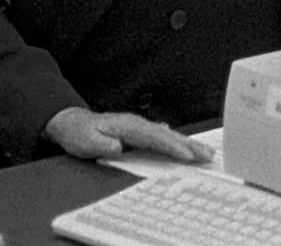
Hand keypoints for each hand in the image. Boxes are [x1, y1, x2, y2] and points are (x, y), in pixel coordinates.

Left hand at [42, 107, 213, 163]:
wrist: (72, 124)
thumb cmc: (79, 134)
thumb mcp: (85, 141)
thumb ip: (100, 144)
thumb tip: (116, 147)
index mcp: (127, 126)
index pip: (154, 137)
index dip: (172, 146)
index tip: (187, 155)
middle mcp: (136, 124)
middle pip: (167, 135)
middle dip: (189, 145)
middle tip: (208, 155)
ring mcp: (139, 127)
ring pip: (168, 135)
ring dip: (187, 144)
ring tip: (206, 153)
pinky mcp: (139, 133)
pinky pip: (162, 138)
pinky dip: (177, 142)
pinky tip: (186, 147)